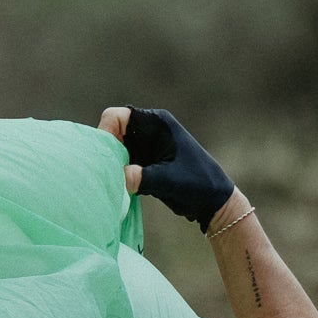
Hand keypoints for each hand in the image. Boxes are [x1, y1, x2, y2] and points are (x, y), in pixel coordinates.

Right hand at [97, 105, 233, 232]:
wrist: (211, 201)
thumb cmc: (196, 183)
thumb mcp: (168, 180)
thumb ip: (142, 177)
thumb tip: (117, 177)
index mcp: (157, 123)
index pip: (119, 116)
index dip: (106, 132)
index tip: (106, 155)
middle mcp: (147, 131)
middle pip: (112, 133)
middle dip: (106, 151)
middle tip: (106, 172)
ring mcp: (144, 147)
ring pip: (114, 150)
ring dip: (110, 165)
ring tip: (110, 182)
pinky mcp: (142, 163)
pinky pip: (120, 164)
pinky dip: (115, 174)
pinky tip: (117, 188)